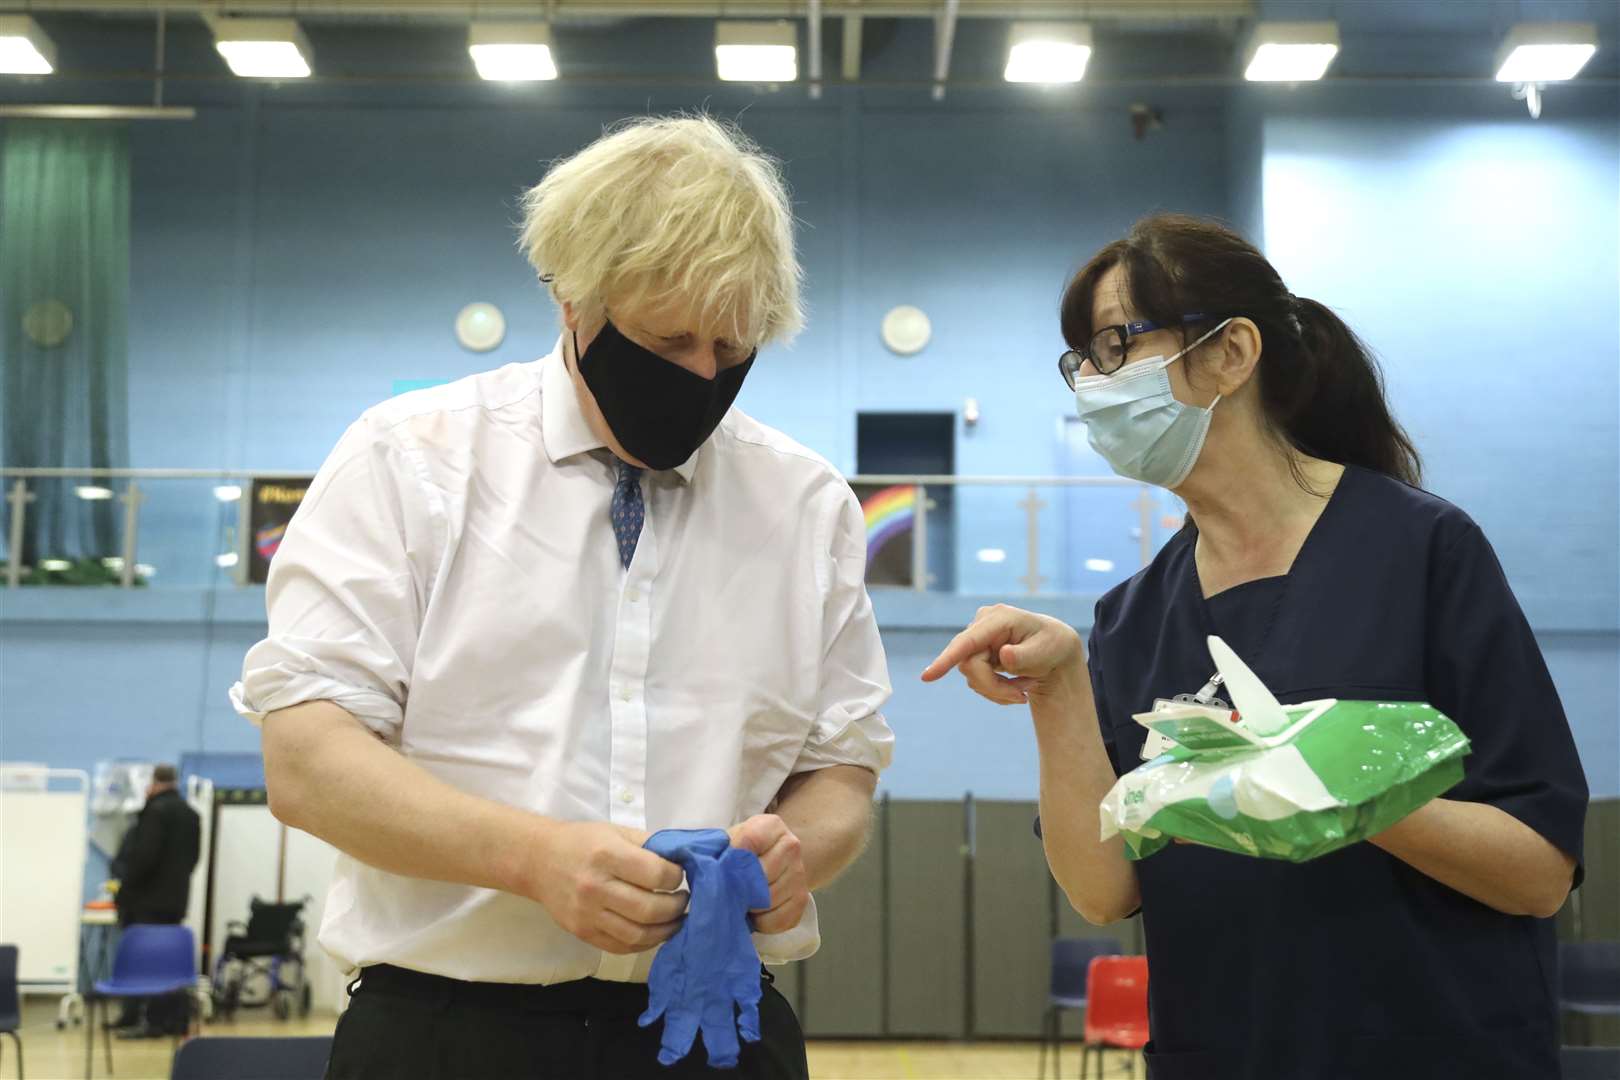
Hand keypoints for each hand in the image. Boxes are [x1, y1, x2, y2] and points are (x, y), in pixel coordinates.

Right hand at [526, 821, 687, 954]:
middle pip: (649, 909)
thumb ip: (649, 845)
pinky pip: (621, 947)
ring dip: (665, 930)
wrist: (538, 861)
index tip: (680, 875)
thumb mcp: (616, 831)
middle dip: (676, 907)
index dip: (676, 877)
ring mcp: (587, 914)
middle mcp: (595, 887)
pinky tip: (655, 932)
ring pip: (638, 935)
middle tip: (683, 900)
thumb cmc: (582, 842)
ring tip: (676, 919)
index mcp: (607, 855)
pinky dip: (644, 943)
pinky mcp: (582, 933)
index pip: (655, 874)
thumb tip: (684, 859)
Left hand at [726, 814, 808, 933]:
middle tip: (726, 892)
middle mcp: (791, 846)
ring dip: (750, 906)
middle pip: (760, 874)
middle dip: (739, 888)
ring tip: (741, 901)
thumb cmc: (745, 852)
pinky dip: (762, 922)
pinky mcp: (802, 900)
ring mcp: (799, 874)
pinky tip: (755, 912)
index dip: (731, 859)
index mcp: (772, 826)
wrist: (776, 860)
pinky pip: (777, 920)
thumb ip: (722, 850)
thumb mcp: (732, 839)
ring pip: (768, 900)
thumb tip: (710, 871)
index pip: (750, 840)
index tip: (718, 871)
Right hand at [920, 603, 1085, 704]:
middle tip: (1022, 699)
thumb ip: (1024, 656)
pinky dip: (996, 689)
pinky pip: (976, 679)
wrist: (1054, 652)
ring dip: (998, 690)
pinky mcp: (976, 651)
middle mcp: (982, 624)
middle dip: (994, 688)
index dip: (947, 659)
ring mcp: (977, 638)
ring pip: (972, 676)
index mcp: (999, 618)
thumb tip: (1003, 655)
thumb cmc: (1053, 646)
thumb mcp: (1046, 651)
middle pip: (969, 665)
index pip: (967, 642)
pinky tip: (1016, 684)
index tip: (927, 677)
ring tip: (1025, 688)